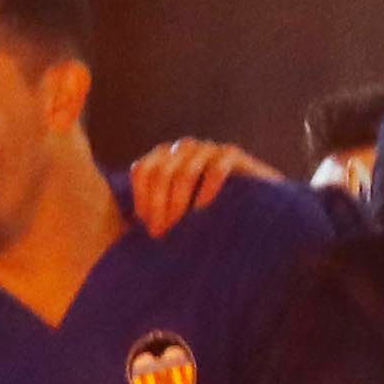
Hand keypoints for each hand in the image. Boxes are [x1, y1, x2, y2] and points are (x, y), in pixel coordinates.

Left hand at [125, 142, 275, 236]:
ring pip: (184, 171)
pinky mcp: (233, 155)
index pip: (143, 171)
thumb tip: (125, 234)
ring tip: (181, 227)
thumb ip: (153, 215)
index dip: (143, 200)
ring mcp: (208, 149)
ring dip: (179, 202)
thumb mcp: (176, 216)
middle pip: (160, 172)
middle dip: (159, 206)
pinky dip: (207, 190)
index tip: (149, 229)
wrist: (258, 211)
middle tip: (162, 234)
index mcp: (164, 159)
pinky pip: (216, 168)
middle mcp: (184, 149)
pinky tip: (204, 211)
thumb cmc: (209, 217)